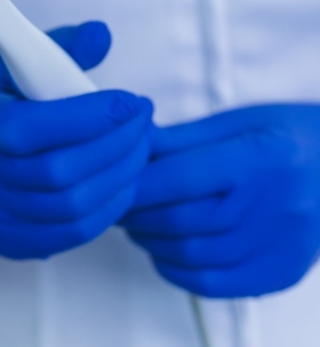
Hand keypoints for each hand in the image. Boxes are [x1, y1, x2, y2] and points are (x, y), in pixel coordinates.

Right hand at [0, 21, 152, 259]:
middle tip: (144, 121)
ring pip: (72, 207)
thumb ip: (60, 48)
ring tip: (141, 147)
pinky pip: (73, 233)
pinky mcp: (12, 241)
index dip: (90, 116)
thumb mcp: (14, 66)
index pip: (32, 127)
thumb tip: (103, 34)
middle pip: (59, 172)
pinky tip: (125, 180)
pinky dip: (110, 207)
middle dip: (117, 145)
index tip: (131, 101)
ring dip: (121, 176)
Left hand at [121, 104, 319, 296]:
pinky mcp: (280, 273)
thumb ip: (182, 139)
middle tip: (120, 203)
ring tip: (139, 223)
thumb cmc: (290, 135)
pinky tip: (164, 251)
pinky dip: (175, 269)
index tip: (116, 182)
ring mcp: (279, 246)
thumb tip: (134, 147)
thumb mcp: (238, 122)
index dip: (136, 184)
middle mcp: (273, 207)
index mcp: (259, 158)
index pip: (178, 178)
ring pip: (189, 255)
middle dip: (135, 213)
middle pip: (178, 220)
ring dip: (150, 241)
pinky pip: (212, 284)